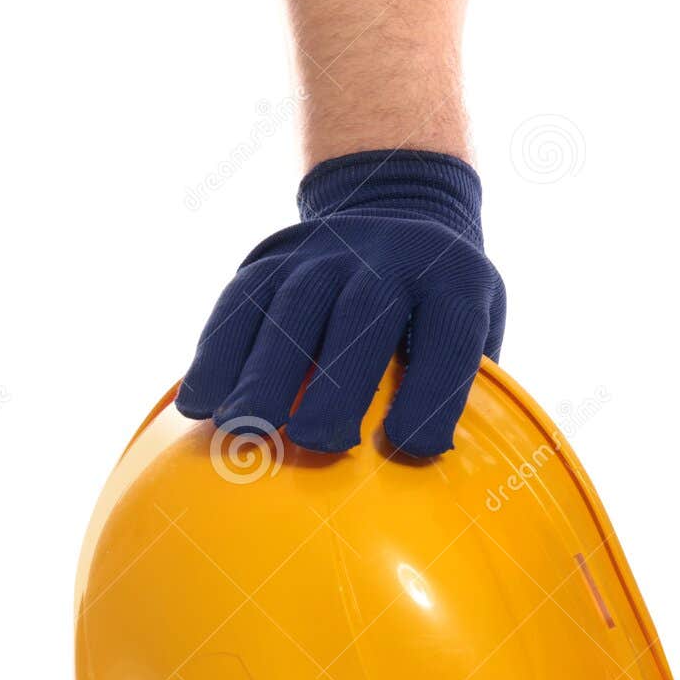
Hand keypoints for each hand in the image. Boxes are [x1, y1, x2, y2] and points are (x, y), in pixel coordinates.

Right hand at [176, 149, 504, 456]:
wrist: (399, 210)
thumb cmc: (443, 307)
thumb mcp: (479, 327)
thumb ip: (469, 386)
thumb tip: (436, 469)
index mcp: (454, 278)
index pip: (451, 334)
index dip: (433, 392)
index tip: (413, 448)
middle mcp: (390, 254)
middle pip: (362, 317)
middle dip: (337, 384)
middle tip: (317, 444)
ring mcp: (326, 250)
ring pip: (291, 309)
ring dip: (264, 373)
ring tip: (246, 429)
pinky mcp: (272, 256)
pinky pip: (239, 303)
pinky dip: (216, 355)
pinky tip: (200, 404)